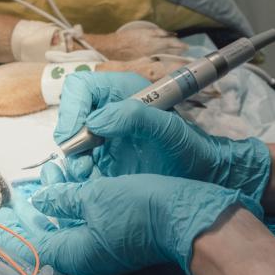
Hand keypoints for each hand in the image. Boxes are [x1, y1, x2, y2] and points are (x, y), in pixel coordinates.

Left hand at [0, 174, 262, 274]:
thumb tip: (41, 201)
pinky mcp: (119, 240)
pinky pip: (86, 225)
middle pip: (49, 239)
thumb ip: (64, 199)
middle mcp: (88, 259)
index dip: (15, 230)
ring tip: (47, 175)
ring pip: (68, 229)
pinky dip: (74, 206)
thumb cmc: (141, 206)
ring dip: (55, 204)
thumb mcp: (95, 196)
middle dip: (33, 214)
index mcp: (76, 255)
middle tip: (19, 192)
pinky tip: (72, 183)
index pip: (34, 247)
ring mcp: (104, 251)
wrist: (189, 214)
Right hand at [54, 72, 271, 199]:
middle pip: (71, 117)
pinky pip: (79, 165)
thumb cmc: (191, 151)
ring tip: (86, 176)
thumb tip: (95, 122)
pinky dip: (79, 175)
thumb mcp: (169, 131)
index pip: (80, 89)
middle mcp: (110, 112)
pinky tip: (92, 184)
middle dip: (70, 140)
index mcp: (123, 93)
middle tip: (81, 165)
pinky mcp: (104, 161)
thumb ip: (135, 118)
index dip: (71, 109)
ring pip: (72, 144)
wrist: (204, 178)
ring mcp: (105, 137)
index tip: (75, 137)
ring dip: (73, 161)